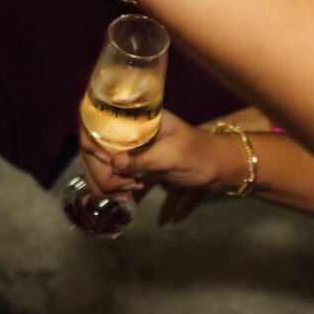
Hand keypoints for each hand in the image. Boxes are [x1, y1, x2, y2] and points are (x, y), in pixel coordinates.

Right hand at [80, 112, 242, 226]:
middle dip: (101, 172)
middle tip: (123, 189)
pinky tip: (125, 197)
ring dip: (105, 182)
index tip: (110, 166)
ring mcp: (128, 145)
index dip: (95, 146)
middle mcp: (128, 128)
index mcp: (138, 116)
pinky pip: (111, 173)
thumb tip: (114, 163)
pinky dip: (112, 187)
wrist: (219, 166)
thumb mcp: (174, 156)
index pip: (99, 124)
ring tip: (125, 195)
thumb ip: (144, 159)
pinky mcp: (132, 161)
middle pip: (94, 147)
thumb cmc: (201, 154)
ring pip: (99, 163)